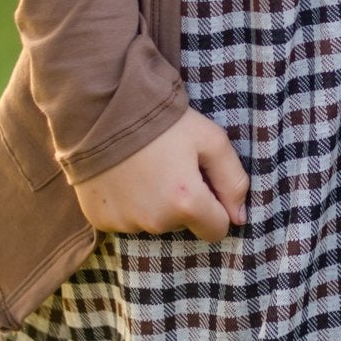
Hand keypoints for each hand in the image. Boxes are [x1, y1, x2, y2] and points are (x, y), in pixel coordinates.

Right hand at [72, 109, 248, 241]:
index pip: (217, 230)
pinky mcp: (101, 220)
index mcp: (186, 203)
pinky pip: (126, 220)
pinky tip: (125, 177)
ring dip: (156, 204)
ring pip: (154, 223)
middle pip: (183, 225)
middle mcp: (155, 221)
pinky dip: (129, 204)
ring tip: (147, 169)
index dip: (216, 207)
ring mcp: (125, 223)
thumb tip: (239, 218)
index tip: (204, 183)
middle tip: (172, 167)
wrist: (105, 110)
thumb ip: (233, 180)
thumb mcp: (211, 140)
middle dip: (184, 203)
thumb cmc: (164, 122)